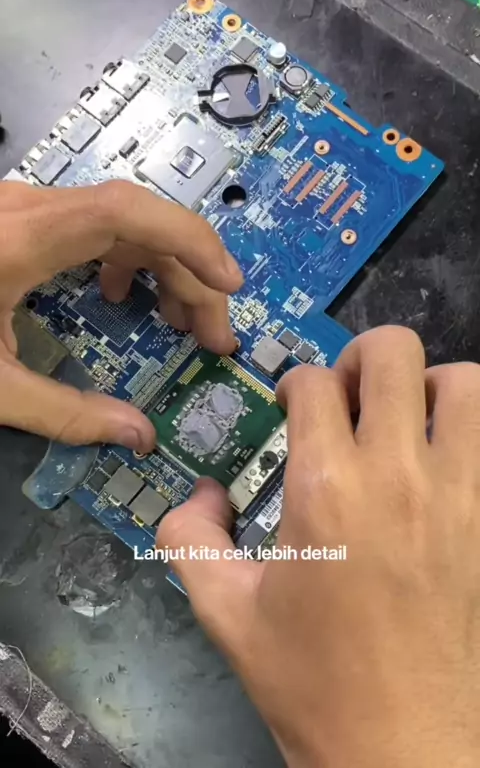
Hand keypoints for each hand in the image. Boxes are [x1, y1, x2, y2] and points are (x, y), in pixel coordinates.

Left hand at [0, 179, 242, 450]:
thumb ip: (62, 413)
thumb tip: (136, 435)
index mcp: (23, 238)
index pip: (129, 213)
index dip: (190, 242)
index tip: (228, 288)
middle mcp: (29, 210)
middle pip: (137, 219)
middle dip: (187, 274)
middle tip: (212, 336)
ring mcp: (22, 210)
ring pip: (118, 220)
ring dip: (159, 266)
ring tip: (177, 320)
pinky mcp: (16, 221)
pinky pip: (89, 226)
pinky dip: (120, 258)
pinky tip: (115, 294)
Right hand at [157, 326, 479, 767]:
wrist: (404, 748)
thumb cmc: (312, 680)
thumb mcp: (225, 613)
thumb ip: (190, 537)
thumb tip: (201, 492)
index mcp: (326, 489)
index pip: (313, 383)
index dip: (295, 384)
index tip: (294, 407)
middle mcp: (398, 473)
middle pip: (392, 354)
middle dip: (360, 359)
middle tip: (350, 396)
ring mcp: (462, 494)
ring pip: (464, 383)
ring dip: (430, 386)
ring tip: (408, 420)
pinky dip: (471, 430)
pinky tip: (447, 461)